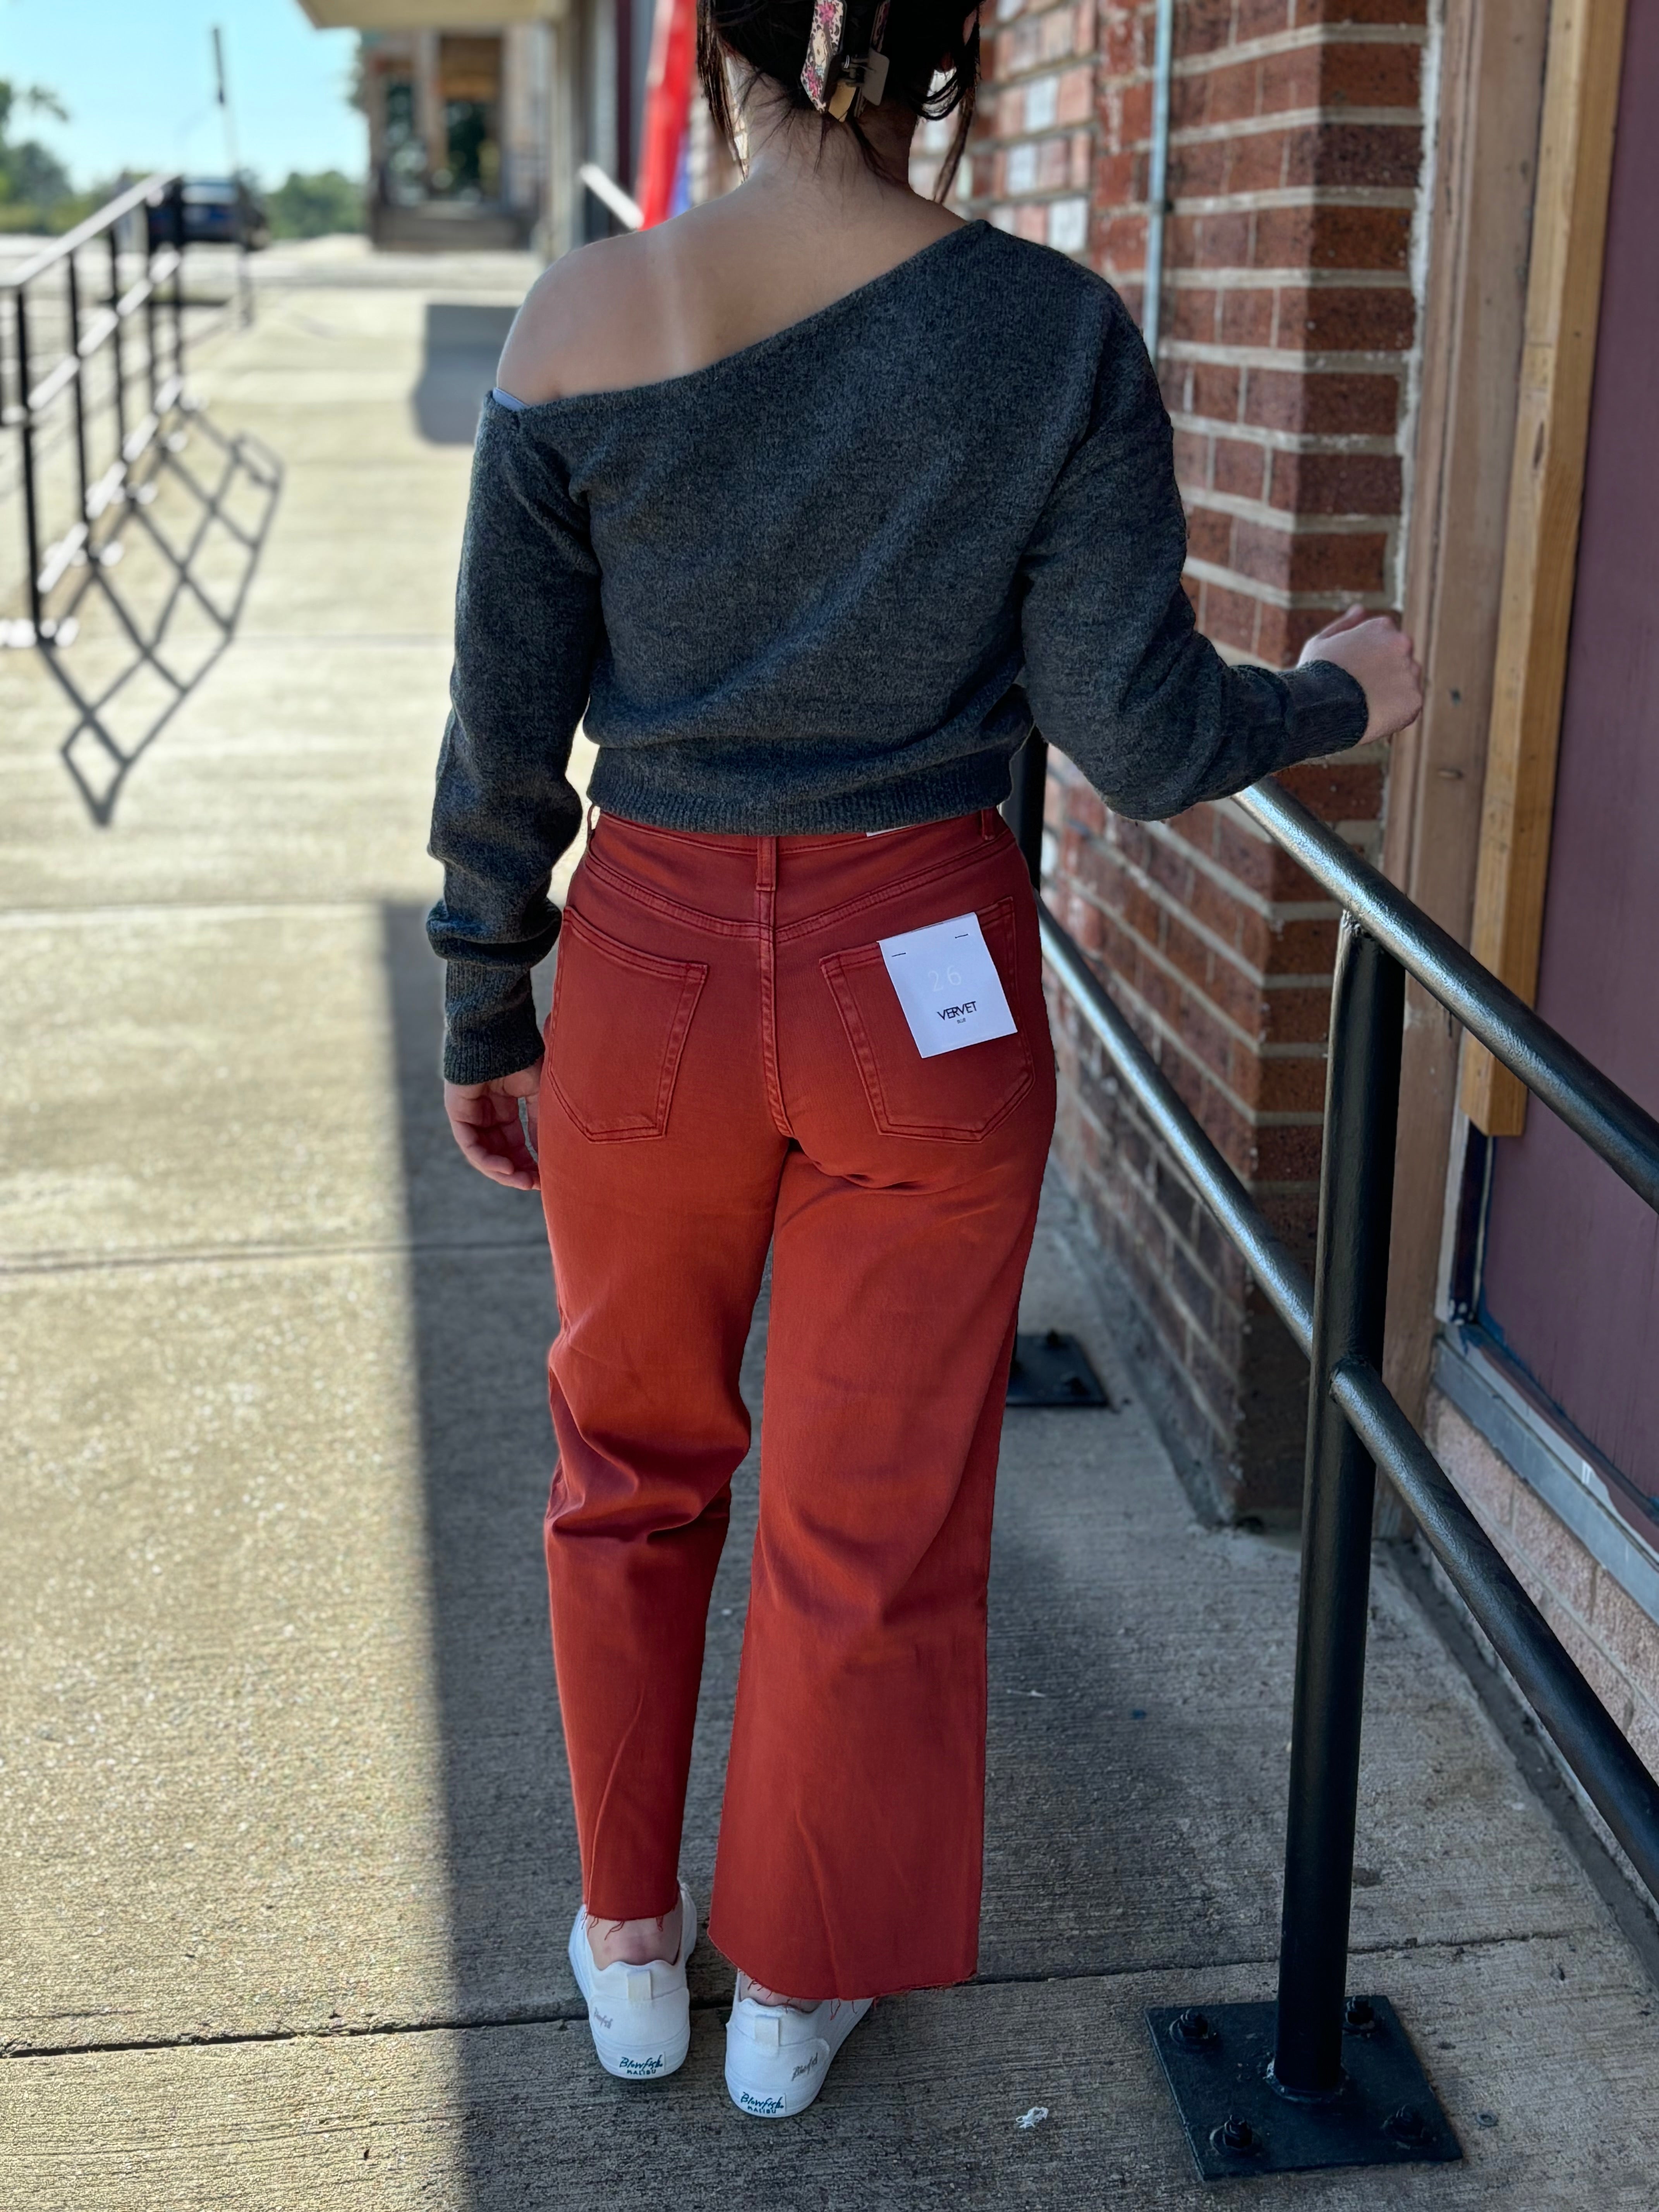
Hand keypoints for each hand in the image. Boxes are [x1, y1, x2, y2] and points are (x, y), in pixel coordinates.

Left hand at [443, 1059, 542, 1190]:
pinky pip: (470, 1145)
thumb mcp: (538, 1094)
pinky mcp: (457, 1113)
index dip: (529, 1161)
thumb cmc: (520, 1056)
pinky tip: (506, 1168)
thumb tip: (545, 1154)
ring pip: (483, 1154)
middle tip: (535, 1185)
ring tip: (523, 1181)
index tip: (546, 1176)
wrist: (499, 1033)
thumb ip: (538, 1124)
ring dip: (503, 1171)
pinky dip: (487, 1160)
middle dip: (517, 1171)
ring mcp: (470, 1114)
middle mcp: (486, 1114)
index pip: (515, 1143)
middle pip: (500, 1152)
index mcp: (504, 1108)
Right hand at [1298, 605, 1422, 741]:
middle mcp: (1402, 643)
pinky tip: (1373, 717)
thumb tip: (1360, 610)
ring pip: (1407, 683)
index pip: (1386, 641)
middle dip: (1385, 674)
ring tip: (1366, 707)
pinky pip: (1409, 707)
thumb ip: (1345, 624)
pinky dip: (1396, 713)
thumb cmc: (1315, 675)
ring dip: (1392, 693)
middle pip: (1401, 660)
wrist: (1319, 707)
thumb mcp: (1322, 642)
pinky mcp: (1414, 699)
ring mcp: (1410, 672)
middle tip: (1361, 691)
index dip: (1369, 660)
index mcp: (1382, 626)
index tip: (1355, 673)